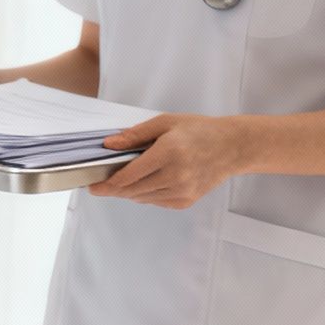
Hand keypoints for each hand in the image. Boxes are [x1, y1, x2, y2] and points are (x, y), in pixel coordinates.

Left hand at [88, 113, 247, 208]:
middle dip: (112, 190)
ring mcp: (182, 191)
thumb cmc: (199, 131)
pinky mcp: (186, 201)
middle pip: (131, 190)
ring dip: (127, 192)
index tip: (91, 185)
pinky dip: (144, 195)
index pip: (129, 175)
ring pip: (141, 198)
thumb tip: (109, 145)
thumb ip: (135, 135)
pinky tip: (144, 183)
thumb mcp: (166, 123)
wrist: (232, 147)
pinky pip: (155, 202)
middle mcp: (176, 175)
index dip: (107, 183)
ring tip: (120, 182)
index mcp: (169, 152)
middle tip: (99, 185)